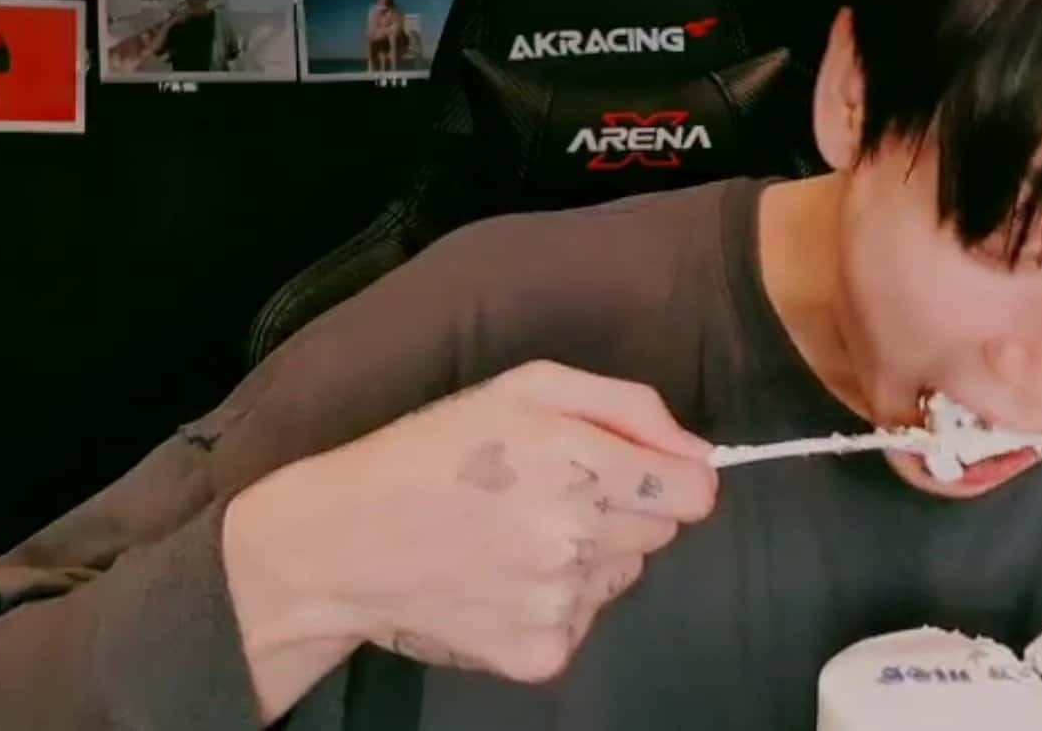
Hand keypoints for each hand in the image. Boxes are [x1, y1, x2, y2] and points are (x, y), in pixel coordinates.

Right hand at [224, 361, 717, 700]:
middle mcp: (577, 538)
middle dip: (623, 509)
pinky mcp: (541, 654)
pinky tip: (504, 575)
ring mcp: (560, 604)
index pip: (696, 491)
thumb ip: (630, 408)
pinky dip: (557, 600)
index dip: (669, 476)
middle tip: (551, 494)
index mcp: (579, 461)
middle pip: (662, 532)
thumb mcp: (529, 386)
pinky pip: (586, 619)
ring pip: (624, 574)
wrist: (342, 543)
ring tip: (518, 533)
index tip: (635, 472)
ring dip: (590, 554)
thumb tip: (700, 451)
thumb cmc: (435, 450)